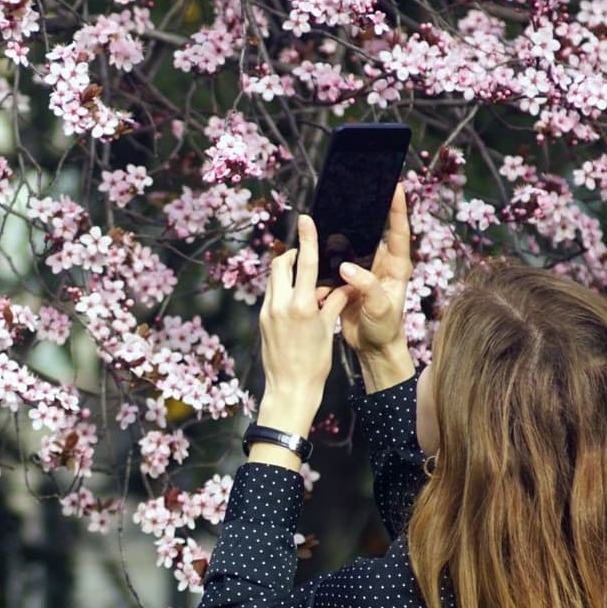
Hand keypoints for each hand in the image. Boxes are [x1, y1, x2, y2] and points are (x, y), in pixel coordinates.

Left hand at [258, 213, 353, 427]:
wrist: (290, 388)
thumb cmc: (314, 363)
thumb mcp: (328, 329)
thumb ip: (333, 302)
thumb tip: (344, 286)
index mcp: (302, 306)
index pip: (306, 263)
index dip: (307, 239)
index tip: (305, 219)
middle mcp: (281, 304)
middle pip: (282, 264)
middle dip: (293, 254)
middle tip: (306, 255)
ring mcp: (268, 312)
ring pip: (274, 278)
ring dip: (286, 271)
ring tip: (304, 280)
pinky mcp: (262, 320)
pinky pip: (271, 294)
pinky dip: (282, 289)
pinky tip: (296, 299)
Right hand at [336, 183, 411, 357]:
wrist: (372, 348)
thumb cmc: (385, 328)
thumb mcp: (381, 308)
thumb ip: (366, 286)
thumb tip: (345, 268)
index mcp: (396, 267)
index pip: (399, 233)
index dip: (397, 209)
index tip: (395, 187)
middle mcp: (380, 264)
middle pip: (369, 234)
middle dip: (357, 218)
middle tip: (347, 196)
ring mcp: (362, 271)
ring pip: (347, 249)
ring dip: (334, 243)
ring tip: (321, 228)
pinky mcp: (345, 281)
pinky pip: (332, 266)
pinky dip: (322, 264)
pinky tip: (312, 257)